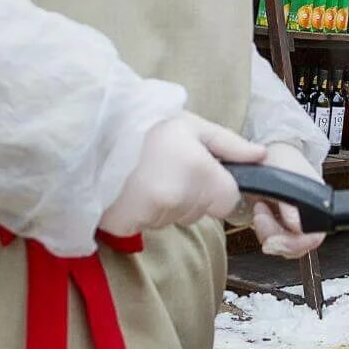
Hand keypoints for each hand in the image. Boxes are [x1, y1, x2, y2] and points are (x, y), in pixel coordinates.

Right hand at [100, 112, 265, 236]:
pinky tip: (126, 188)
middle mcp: (177, 199)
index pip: (226, 202)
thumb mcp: (191, 125)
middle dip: (188, 195)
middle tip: (163, 166)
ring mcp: (148, 215)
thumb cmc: (144, 122)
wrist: (87, 128)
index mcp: (200, 172)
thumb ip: (229, 145)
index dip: (215, 188)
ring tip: (140, 174)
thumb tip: (262, 156)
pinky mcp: (123, 226)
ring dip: (162, 203)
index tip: (198, 171)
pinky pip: (143, 226)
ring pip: (170, 219)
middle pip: (198, 212)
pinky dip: (137, 212)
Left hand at [250, 142, 327, 258]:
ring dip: (266, 232)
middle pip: (297, 247)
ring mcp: (295, 222)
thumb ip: (290, 202)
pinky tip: (260, 213)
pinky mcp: (281, 225)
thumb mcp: (285, 175)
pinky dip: (262, 230)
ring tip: (260, 208)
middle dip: (275, 237)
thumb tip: (297, 226)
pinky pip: (274, 240)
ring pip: (284, 247)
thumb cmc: (281, 159)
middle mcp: (310, 217)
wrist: (270, 154)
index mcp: (319, 205)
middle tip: (261, 216)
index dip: (293, 243)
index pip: (314, 238)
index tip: (273, 239)